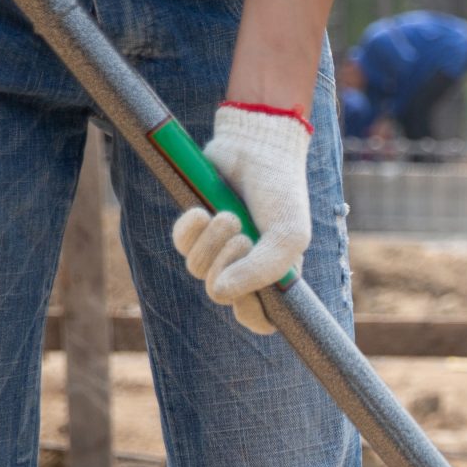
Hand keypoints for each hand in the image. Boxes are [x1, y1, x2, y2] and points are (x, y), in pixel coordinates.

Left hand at [170, 104, 312, 333]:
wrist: (257, 147)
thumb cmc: (280, 193)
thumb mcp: (287, 236)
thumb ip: (260, 271)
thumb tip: (218, 293)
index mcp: (274, 276)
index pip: (258, 320)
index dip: (250, 314)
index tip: (247, 299)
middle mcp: (244, 267)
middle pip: (220, 293)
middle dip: (228, 262)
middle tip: (243, 235)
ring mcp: (217, 248)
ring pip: (196, 268)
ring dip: (210, 241)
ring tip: (227, 214)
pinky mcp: (195, 228)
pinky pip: (179, 244)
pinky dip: (189, 228)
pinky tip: (200, 210)